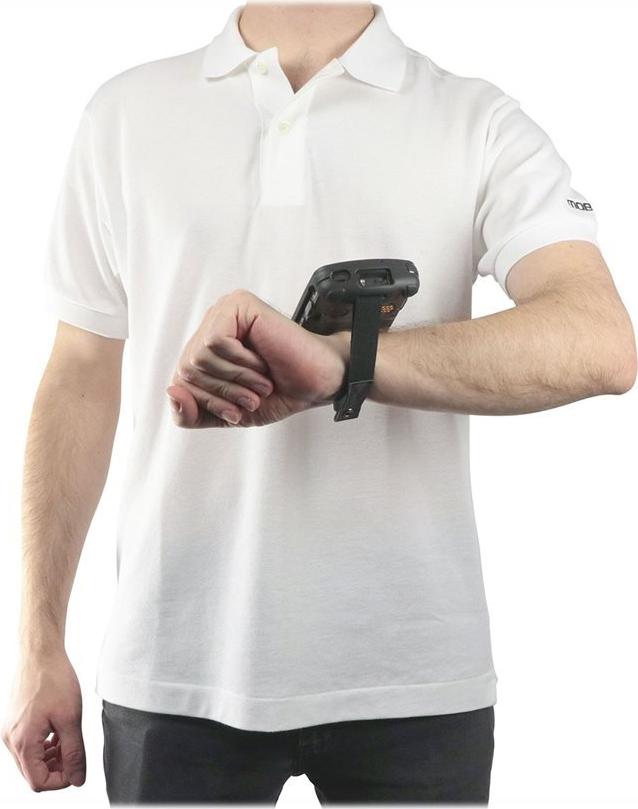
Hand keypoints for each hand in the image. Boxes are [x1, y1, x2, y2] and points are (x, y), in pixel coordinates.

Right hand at [2, 651, 85, 790]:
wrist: (39, 653)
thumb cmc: (53, 679)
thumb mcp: (71, 718)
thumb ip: (74, 752)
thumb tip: (78, 779)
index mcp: (23, 743)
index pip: (39, 782)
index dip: (61, 780)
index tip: (77, 767)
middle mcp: (11, 740)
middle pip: (33, 773)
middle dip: (56, 769)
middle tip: (74, 752)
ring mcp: (10, 731)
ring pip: (30, 760)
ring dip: (50, 757)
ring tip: (68, 740)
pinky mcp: (14, 721)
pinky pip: (27, 745)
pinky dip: (43, 745)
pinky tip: (58, 732)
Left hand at [166, 289, 349, 427]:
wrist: (317, 384)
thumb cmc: (279, 392)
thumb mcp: (227, 413)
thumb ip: (193, 414)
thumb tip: (170, 392)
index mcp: (205, 348)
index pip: (180, 381)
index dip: (207, 402)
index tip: (237, 410)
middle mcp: (211, 326)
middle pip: (186, 369)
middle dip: (222, 392)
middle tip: (253, 395)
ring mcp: (224, 312)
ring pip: (199, 357)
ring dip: (235, 379)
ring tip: (261, 379)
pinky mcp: (238, 305)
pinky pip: (215, 342)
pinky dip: (240, 362)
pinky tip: (261, 361)